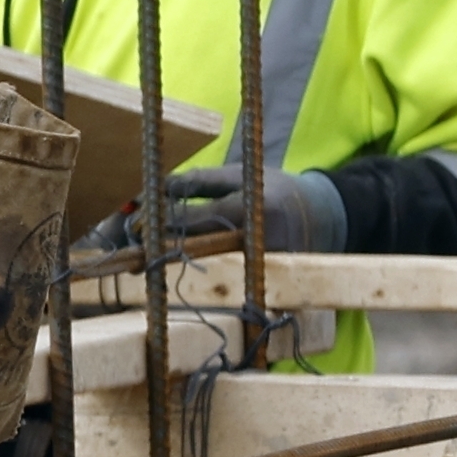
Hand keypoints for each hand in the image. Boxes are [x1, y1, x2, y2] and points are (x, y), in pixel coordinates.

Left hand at [78, 165, 347, 256]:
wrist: (329, 217)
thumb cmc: (278, 189)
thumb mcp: (241, 175)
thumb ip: (199, 182)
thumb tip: (155, 189)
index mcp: (248, 211)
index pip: (196, 221)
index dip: (162, 225)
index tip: (134, 227)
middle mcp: (255, 243)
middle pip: (196, 250)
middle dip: (160, 252)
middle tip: (128, 257)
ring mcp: (263, 267)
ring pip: (208, 269)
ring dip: (173, 266)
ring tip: (139, 267)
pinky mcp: (267, 281)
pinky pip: (226, 280)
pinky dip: (199, 277)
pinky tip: (174, 275)